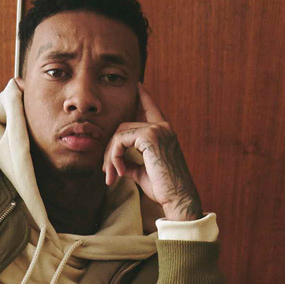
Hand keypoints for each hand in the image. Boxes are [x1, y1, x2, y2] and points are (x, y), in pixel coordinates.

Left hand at [103, 82, 203, 220]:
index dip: (143, 96)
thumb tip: (115, 162)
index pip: (150, 108)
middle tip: (107, 172)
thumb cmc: (162, 188)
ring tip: (112, 176)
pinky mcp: (151, 136)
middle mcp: (162, 127)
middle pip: (123, 126)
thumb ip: (129, 161)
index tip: (137, 85)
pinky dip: (114, 157)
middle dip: (110, 149)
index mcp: (163, 132)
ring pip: (119, 134)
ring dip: (110, 156)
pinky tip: (119, 173)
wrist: (177, 198)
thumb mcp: (141, 171)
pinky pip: (120, 141)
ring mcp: (158, 129)